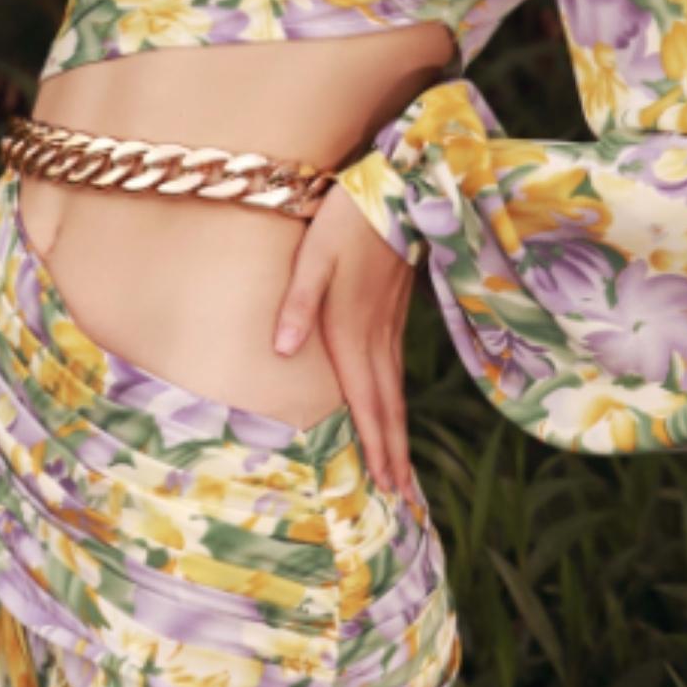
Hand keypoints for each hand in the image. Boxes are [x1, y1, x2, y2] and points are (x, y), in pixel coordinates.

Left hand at [273, 183, 416, 498]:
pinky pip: (398, 371)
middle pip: (388, 407)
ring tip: (402, 470)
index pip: (366, 400)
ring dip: (399, 433)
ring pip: (396, 391)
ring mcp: (390, 326)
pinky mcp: (394, 314)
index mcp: (352, 330)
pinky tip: (394, 412)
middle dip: (395, 454)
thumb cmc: (348, 218)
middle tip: (403, 497)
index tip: (386, 485)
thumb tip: (282, 349)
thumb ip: (296, 302)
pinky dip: (398, 401)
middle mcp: (376, 337)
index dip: (376, 444)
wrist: (399, 189)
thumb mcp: (314, 254)